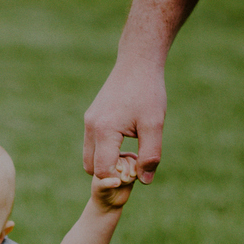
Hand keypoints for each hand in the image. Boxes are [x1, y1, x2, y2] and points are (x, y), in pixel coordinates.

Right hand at [84, 58, 163, 184]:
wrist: (137, 62)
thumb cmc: (148, 92)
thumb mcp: (154, 125)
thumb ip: (150, 155)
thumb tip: (144, 181)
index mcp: (104, 131)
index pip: (103, 171)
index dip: (120, 178)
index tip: (138, 169)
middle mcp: (91, 127)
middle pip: (91, 168)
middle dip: (111, 172)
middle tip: (134, 161)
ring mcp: (89, 122)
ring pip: (90, 157)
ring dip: (107, 161)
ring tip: (131, 151)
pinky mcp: (91, 117)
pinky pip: (92, 144)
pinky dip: (105, 150)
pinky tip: (126, 140)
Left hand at [91, 151, 138, 209]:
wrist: (109, 202)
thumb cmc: (101, 193)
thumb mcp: (101, 188)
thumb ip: (107, 184)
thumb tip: (118, 181)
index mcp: (106, 161)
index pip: (116, 156)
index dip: (120, 163)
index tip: (119, 171)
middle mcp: (116, 162)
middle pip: (127, 158)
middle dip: (127, 168)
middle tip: (124, 180)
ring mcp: (126, 167)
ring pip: (135, 162)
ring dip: (134, 170)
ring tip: (129, 179)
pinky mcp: (133, 174)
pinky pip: (140, 169)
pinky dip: (139, 173)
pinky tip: (135, 178)